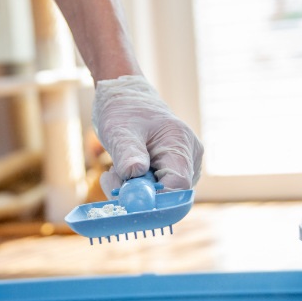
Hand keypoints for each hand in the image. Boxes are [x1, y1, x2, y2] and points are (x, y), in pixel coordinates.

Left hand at [91, 75, 203, 193]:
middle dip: (139, 194)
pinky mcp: (174, 173)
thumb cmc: (124, 111)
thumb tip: (135, 173)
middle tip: (112, 180)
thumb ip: (128, 153)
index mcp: (181, 143)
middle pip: (171, 193)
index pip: (179, 184)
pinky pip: (157, 191)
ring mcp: (185, 167)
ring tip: (114, 170)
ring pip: (162, 195)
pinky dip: (135, 188)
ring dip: (133, 190)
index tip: (127, 199)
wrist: (128, 101)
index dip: (156, 198)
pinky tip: (122, 172)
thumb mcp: (119, 130)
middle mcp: (190, 158)